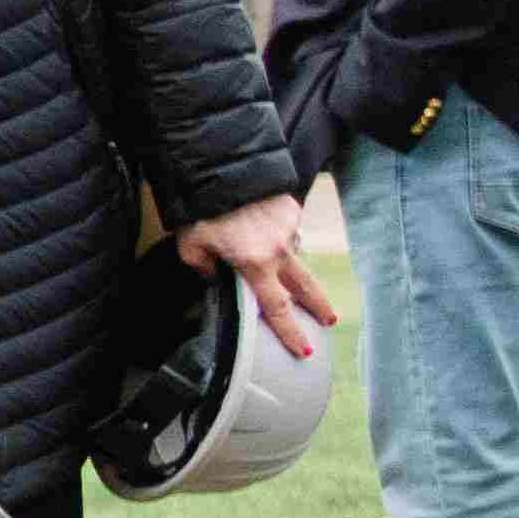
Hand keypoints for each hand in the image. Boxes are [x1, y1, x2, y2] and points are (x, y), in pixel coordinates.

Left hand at [176, 194, 339, 360]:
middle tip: (328, 321)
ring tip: (289, 276)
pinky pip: (288, 231)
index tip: (303, 349)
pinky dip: (278, 235)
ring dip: (294, 268)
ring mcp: (289, 230)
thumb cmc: (201, 209)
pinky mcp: (292, 211)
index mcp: (254, 264)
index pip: (276, 307)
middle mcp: (278, 251)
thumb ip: (203, 267)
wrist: (223, 168)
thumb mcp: (190, 245)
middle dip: (318, 306)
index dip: (289, 331)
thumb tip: (214, 276)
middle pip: (304, 287)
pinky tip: (262, 228)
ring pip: (295, 257)